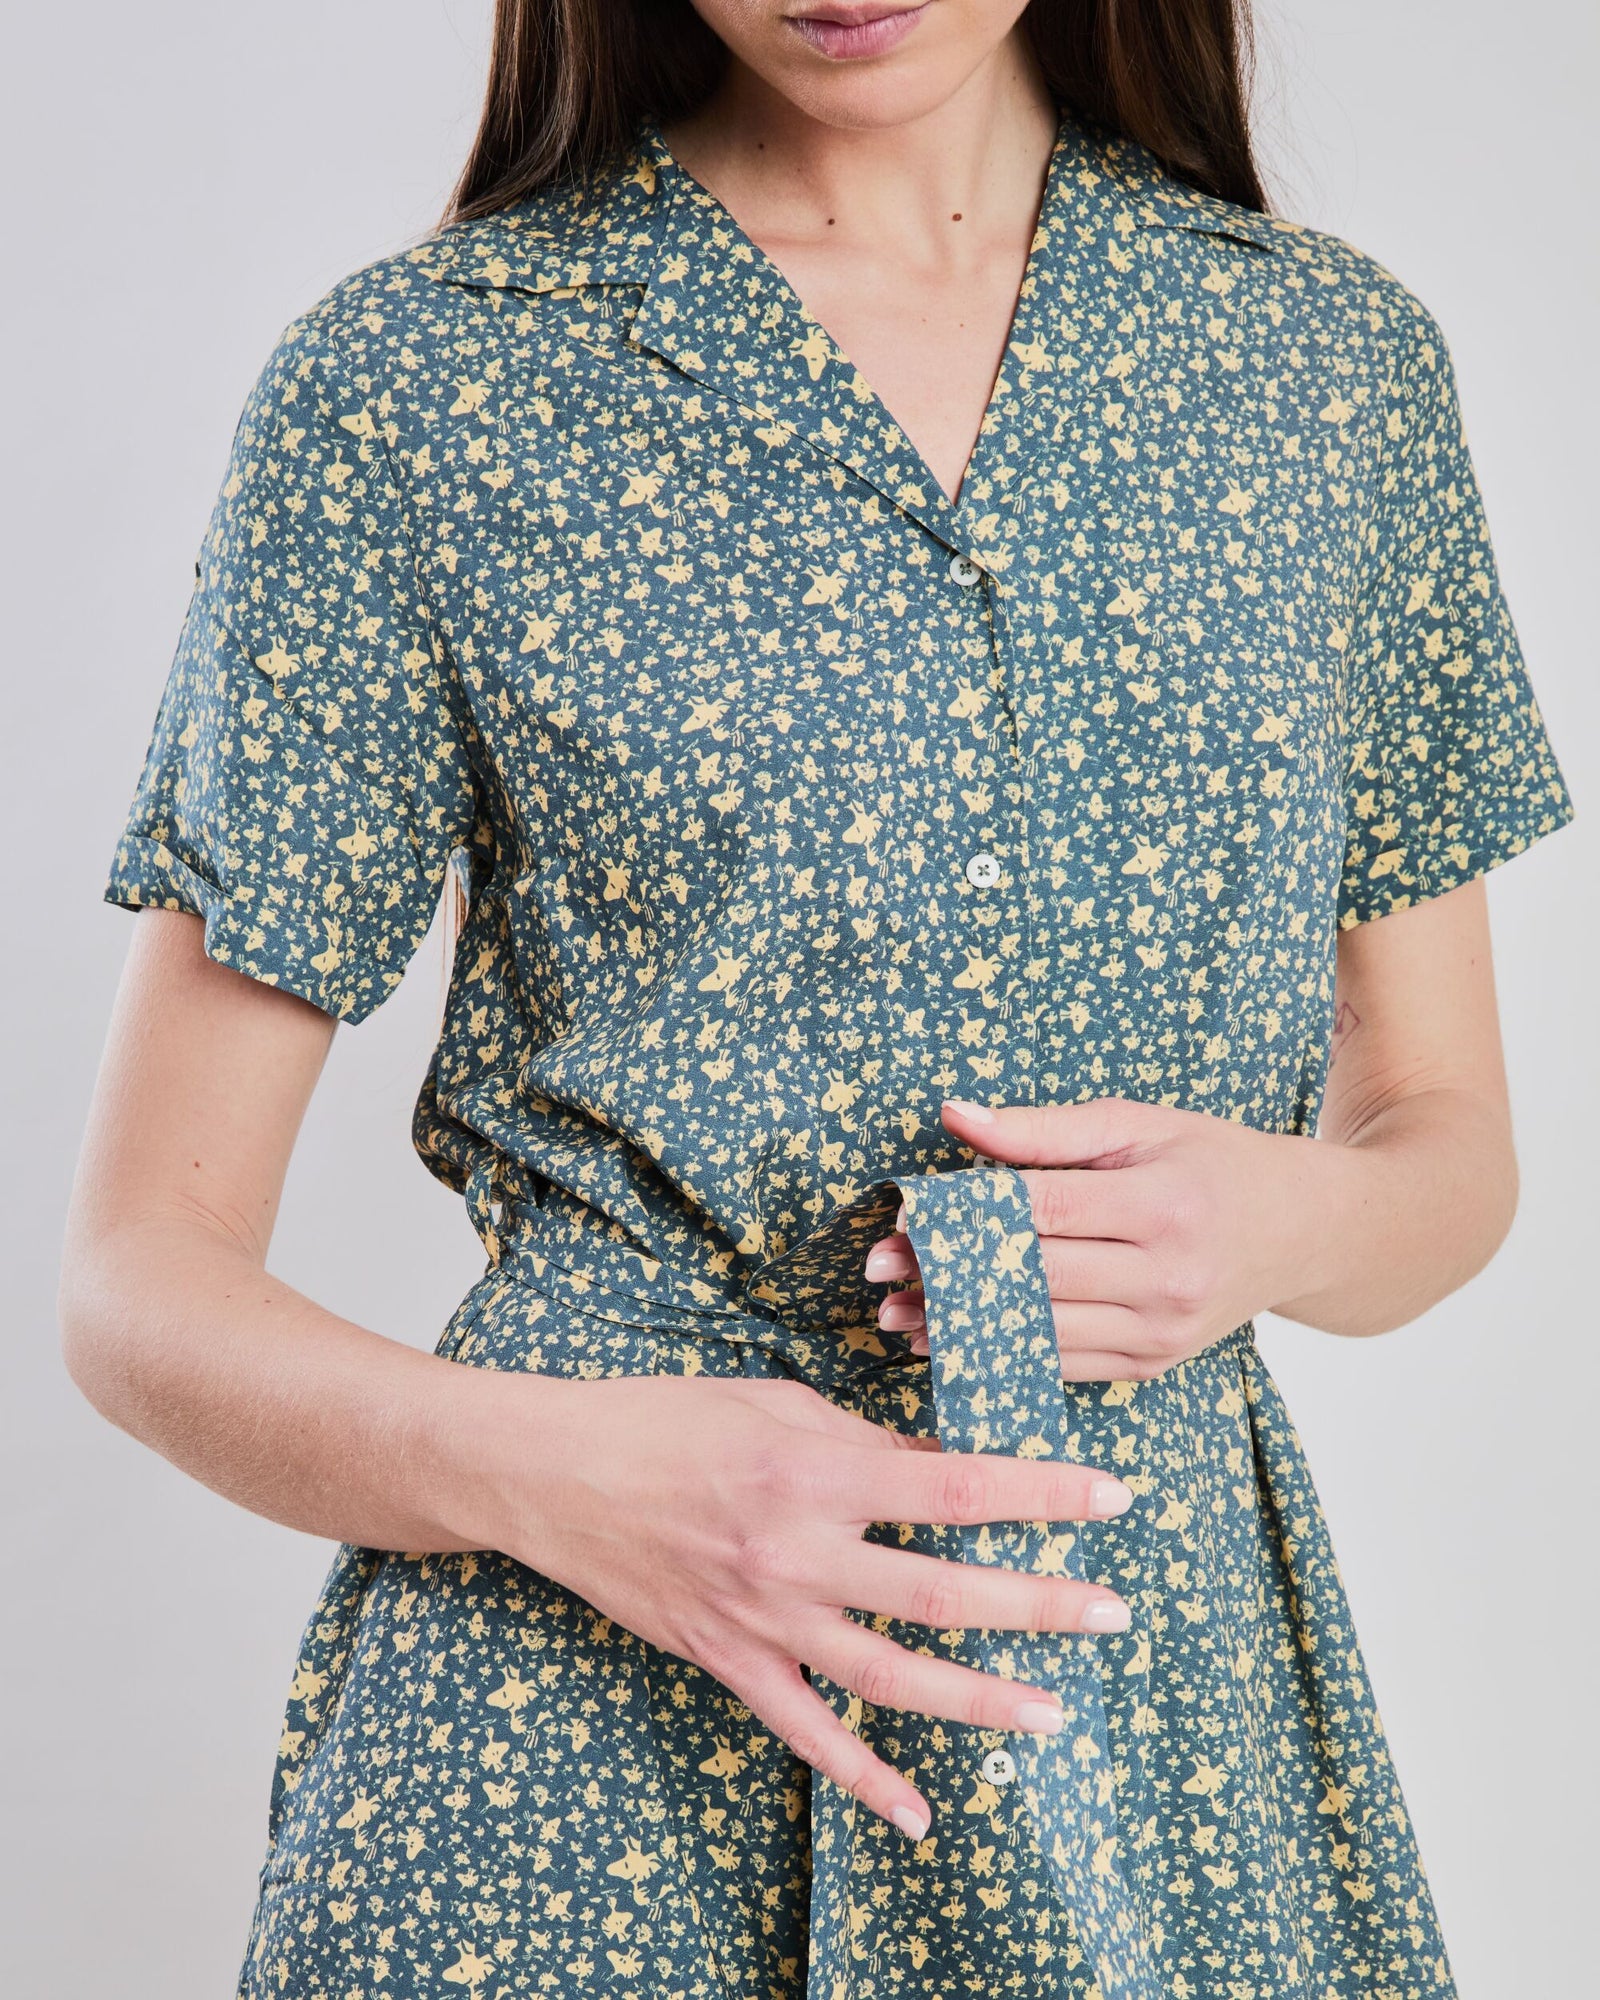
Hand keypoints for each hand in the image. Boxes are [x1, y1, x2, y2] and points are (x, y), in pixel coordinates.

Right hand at [455, 1367, 1134, 1838]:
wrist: (557, 1474)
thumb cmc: (667, 1420)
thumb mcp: (776, 1405)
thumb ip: (865, 1442)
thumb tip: (945, 1472)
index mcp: (815, 1472)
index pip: (954, 1487)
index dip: (1040, 1493)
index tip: (1110, 1497)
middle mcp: (797, 1554)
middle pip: (943, 1591)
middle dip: (1039, 1603)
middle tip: (1112, 1611)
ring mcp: (764, 1621)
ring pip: (893, 1676)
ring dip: (980, 1699)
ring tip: (1054, 1714)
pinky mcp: (729, 1664)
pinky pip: (808, 1735)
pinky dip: (864, 1780)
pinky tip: (919, 1814)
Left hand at [864, 1095, 1331, 1379]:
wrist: (1301, 1231)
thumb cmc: (1211, 1163)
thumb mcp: (1137, 1124)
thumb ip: (1043, 1129)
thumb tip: (955, 1115)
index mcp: (1162, 1205)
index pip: (1045, 1211)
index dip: (967, 1217)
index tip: (902, 1218)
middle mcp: (1166, 1276)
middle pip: (1035, 1276)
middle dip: (950, 1273)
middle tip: (878, 1269)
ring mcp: (1161, 1330)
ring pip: (1043, 1331)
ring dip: (964, 1325)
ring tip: (895, 1315)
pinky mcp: (1154, 1364)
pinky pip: (1066, 1364)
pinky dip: (1005, 1352)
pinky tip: (953, 1341)